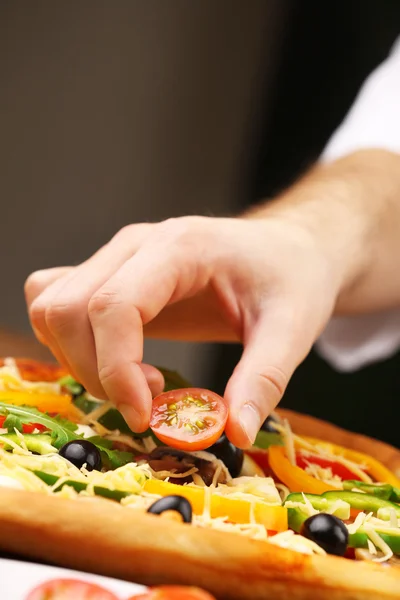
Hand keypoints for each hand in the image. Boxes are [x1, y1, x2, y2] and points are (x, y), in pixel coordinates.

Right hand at [25, 215, 339, 447]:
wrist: (287, 249)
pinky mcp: (113, 275)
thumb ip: (264, 379)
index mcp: (179, 248)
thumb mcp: (292, 327)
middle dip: (96, 372)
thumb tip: (234, 433)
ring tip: (140, 381)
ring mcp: (118, 257)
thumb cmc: (292, 277)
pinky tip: (119, 361)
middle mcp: (135, 245)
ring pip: (52, 307)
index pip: (114, 306)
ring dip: (79, 360)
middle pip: (69, 309)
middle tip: (150, 402)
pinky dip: (71, 343)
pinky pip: (58, 302)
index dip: (116, 370)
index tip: (145, 416)